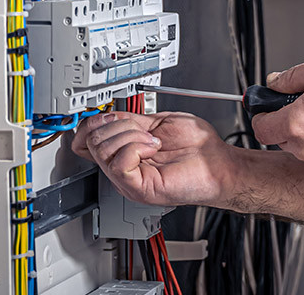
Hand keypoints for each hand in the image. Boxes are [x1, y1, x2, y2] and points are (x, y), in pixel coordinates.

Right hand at [72, 111, 236, 207]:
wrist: (218, 163)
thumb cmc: (198, 147)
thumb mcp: (160, 124)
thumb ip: (133, 121)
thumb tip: (110, 115)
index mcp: (125, 151)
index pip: (86, 139)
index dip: (94, 122)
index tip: (112, 115)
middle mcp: (122, 167)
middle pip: (92, 140)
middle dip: (119, 125)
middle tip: (145, 131)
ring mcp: (127, 179)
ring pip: (103, 149)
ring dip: (132, 135)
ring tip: (153, 142)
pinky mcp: (137, 187)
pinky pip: (119, 164)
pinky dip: (137, 147)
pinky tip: (153, 148)